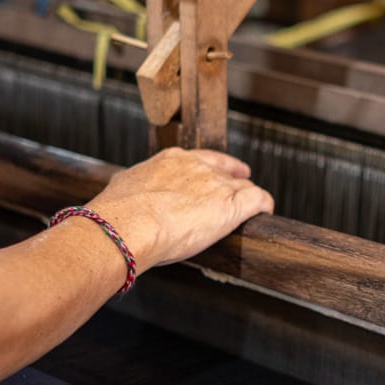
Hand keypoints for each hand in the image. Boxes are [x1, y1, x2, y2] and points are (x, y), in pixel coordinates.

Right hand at [86, 148, 272, 266]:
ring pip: (243, 186)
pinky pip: (258, 199)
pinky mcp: (231, 206)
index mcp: (171, 161)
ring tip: (252, 209)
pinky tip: (265, 213)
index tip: (218, 171)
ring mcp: (216, 185)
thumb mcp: (123, 188)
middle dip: (233, 179)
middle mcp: (197, 168)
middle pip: (225, 171)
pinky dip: (264, 205)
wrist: (129, 224)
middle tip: (240, 185)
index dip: (213, 166)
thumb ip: (133, 188)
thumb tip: (124, 193)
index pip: (201, 159)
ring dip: (247, 196)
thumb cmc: (119, 212)